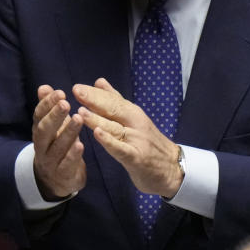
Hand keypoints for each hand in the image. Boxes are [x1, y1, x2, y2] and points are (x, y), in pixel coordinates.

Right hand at [31, 85, 85, 198]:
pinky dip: (72, 155)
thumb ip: (49, 109)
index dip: (47, 104)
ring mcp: (50, 161)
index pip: (39, 116)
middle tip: (66, 103)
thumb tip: (43, 87)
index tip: (60, 93)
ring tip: (78, 118)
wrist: (55, 181)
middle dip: (54, 116)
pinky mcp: (62, 174)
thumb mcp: (52, 128)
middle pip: (44, 130)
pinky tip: (81, 144)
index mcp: (39, 132)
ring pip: (57, 146)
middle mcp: (41, 146)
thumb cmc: (56, 147)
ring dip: (67, 132)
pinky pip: (66, 164)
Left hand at [75, 79, 182, 197]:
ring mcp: (137, 140)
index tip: (76, 87)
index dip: (95, 94)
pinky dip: (110, 141)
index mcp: (132, 113)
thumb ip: (115, 100)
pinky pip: (121, 149)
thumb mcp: (133, 118)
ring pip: (114, 128)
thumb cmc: (149, 143)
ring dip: (98, 119)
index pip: (112, 100)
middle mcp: (135, 124)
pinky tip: (98, 134)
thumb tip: (99, 81)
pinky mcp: (137, 157)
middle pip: (113, 109)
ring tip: (81, 111)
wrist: (174, 168)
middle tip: (76, 91)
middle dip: (94, 100)